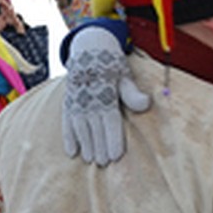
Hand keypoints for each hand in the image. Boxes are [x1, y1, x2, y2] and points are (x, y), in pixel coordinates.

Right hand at [62, 25, 150, 165]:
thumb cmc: (112, 66)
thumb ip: (132, 93)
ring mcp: (77, 103)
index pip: (110, 123)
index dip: (112, 140)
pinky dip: (68, 139)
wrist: (89, 48)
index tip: (115, 157)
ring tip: (91, 160)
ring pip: (80, 129)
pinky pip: (66, 124)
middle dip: (99, 148)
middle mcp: (89, 101)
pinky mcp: (68, 103)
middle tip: (103, 164)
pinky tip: (71, 153)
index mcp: (106, 96)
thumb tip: (146, 103)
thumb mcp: (125, 76)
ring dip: (85, 146)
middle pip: (95, 130)